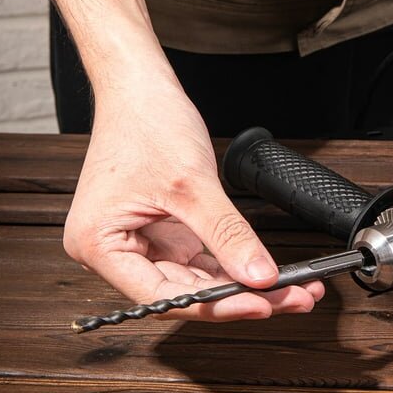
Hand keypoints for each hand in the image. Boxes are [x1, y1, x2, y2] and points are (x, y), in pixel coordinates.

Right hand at [31, 0, 322, 320]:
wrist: (140, 87)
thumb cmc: (144, 123)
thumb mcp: (191, 184)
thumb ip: (228, 235)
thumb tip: (260, 276)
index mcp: (99, 244)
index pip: (163, 296)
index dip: (215, 306)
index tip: (260, 304)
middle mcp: (114, 251)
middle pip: (183, 293)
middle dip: (240, 297)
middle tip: (291, 298)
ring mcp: (139, 243)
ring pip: (198, 280)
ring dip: (244, 285)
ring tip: (293, 290)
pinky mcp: (162, 233)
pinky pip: (201, 261)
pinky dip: (235, 265)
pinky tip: (269, 273)